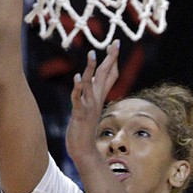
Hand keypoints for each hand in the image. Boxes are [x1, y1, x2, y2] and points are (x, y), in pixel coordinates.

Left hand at [65, 43, 120, 165]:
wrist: (83, 149)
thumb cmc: (84, 128)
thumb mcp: (90, 107)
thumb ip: (91, 94)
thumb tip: (91, 80)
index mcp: (99, 97)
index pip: (110, 74)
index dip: (112, 59)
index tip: (115, 44)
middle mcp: (97, 99)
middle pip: (104, 75)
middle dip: (110, 59)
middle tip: (115, 44)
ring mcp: (89, 107)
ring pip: (91, 84)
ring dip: (91, 69)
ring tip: (92, 54)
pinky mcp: (80, 114)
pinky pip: (78, 99)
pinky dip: (78, 89)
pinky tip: (76, 78)